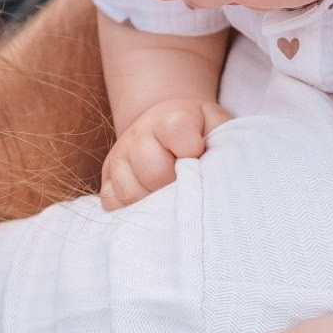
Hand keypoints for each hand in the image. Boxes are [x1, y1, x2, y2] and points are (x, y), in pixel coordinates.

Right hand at [100, 98, 230, 207]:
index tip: (200, 155)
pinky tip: (153, 206)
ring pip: (132, 193)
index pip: (176, 130)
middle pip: (154, 172)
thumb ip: (225, 141)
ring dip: (157, 202)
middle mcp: (139, 137)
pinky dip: (135, 212)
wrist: (164, 128)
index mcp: (170, 120)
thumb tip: (225, 170)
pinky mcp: (107, 183)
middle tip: (190, 185)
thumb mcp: (218, 126)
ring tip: (173, 197)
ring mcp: (120, 161)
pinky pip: (115, 206)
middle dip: (176, 185)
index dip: (192, 148)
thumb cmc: (199, 134)